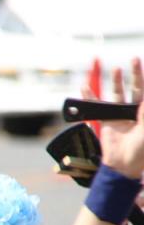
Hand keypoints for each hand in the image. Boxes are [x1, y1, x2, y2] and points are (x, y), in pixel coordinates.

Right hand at [88, 57, 143, 179]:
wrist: (124, 164)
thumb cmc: (141, 148)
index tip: (143, 64)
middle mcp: (135, 111)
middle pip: (135, 88)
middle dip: (135, 74)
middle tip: (134, 59)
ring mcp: (120, 115)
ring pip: (117, 94)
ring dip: (116, 81)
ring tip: (116, 68)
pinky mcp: (106, 121)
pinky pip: (97, 107)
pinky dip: (90, 98)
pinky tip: (85, 88)